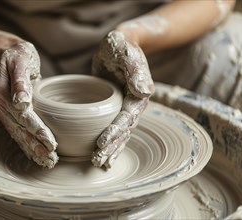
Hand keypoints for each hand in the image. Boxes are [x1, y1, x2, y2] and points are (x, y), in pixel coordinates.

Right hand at [0, 42, 57, 168]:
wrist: (7, 52)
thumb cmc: (18, 54)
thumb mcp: (20, 60)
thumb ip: (20, 81)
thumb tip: (21, 101)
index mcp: (1, 94)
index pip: (24, 117)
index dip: (37, 131)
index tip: (51, 143)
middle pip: (21, 130)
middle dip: (37, 146)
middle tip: (52, 160)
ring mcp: (2, 112)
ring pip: (18, 134)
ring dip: (32, 149)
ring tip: (47, 162)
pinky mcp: (7, 114)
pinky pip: (17, 131)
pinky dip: (27, 144)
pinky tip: (36, 154)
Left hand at [91, 31, 154, 168]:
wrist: (119, 45)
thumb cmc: (122, 46)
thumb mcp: (127, 52)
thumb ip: (136, 69)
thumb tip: (144, 91)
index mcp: (138, 95)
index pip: (126, 118)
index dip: (114, 131)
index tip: (101, 143)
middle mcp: (133, 105)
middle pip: (124, 131)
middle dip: (111, 147)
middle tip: (97, 161)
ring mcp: (124, 108)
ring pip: (120, 134)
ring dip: (111, 149)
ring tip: (99, 163)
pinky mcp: (114, 108)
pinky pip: (112, 127)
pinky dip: (108, 141)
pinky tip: (101, 152)